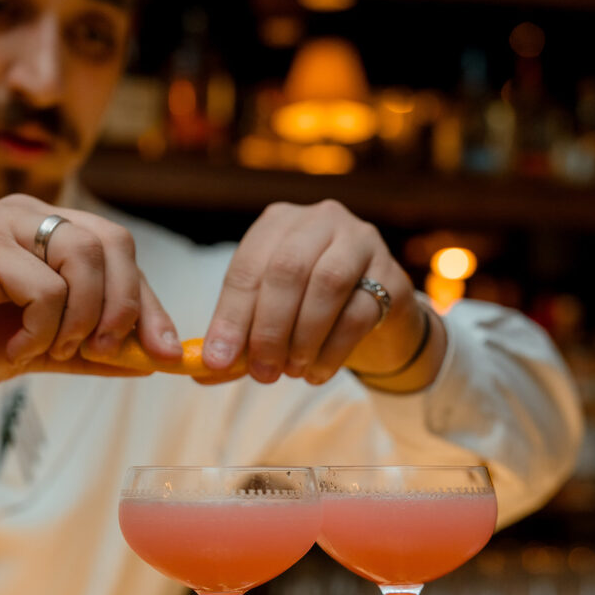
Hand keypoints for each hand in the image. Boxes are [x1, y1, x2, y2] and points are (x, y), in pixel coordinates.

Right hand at [0, 194, 181, 387]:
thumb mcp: (42, 350)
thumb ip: (92, 353)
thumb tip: (150, 362)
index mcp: (52, 232)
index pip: (122, 256)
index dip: (150, 305)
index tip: (168, 354)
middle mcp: (33, 216)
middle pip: (115, 242)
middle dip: (126, 306)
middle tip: (106, 350)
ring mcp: (5, 225)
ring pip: (84, 258)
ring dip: (81, 319)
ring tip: (52, 350)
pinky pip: (44, 288)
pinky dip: (41, 330)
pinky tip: (16, 349)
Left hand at [201, 199, 441, 387]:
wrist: (376, 314)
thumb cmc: (311, 311)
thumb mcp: (270, 319)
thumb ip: (239, 341)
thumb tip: (202, 370)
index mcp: (279, 224)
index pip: (247, 267)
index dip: (230, 317)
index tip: (219, 360)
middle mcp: (320, 220)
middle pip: (287, 270)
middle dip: (269, 328)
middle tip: (262, 373)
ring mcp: (361, 241)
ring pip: (328, 284)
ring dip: (303, 336)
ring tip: (292, 371)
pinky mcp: (391, 274)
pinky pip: (360, 310)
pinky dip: (333, 349)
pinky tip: (317, 373)